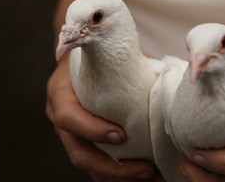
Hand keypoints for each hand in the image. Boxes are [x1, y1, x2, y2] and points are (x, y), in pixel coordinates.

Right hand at [46, 56, 160, 180]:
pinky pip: (97, 163)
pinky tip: (144, 173)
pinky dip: (119, 173)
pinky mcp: (82, 140)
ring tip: (152, 176)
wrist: (78, 57)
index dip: (92, 130)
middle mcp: (60, 116)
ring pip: (90, 165)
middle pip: (78, 153)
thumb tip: (165, 75)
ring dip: (120, 176)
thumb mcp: (103, 55)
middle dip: (112, 168)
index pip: (67, 117)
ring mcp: (70, 132)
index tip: (121, 136)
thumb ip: (126, 65)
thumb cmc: (95, 55)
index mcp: (61, 92)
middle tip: (146, 169)